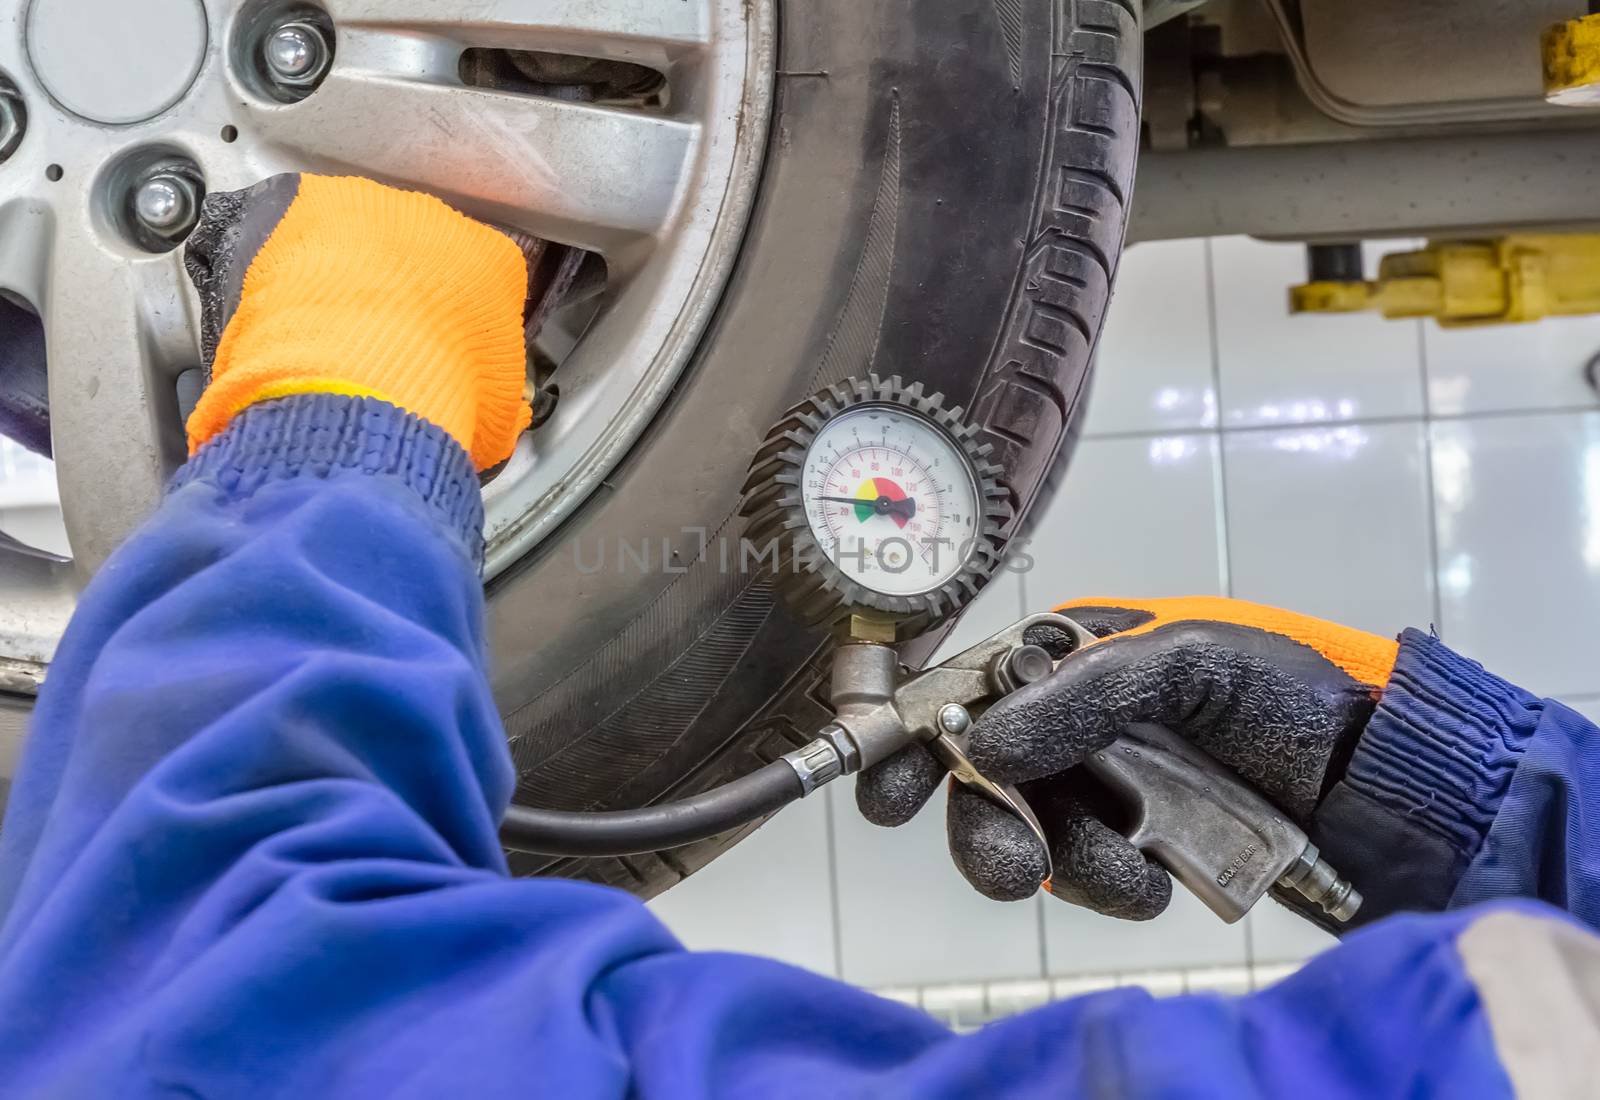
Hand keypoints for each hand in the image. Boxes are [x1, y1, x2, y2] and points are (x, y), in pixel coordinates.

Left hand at [183, 174, 531, 469]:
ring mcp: (367, 207)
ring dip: (342, 277)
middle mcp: (436, 219)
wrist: (363, 385)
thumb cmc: (442, 397)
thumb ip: (499, 399)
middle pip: (419, 250)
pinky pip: (294, 235)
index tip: (446, 355)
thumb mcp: (497, 415)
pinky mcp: (300, 208)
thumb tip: (500, 417)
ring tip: (327, 339)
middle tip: (381, 348)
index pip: (486, 282)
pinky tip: (283, 317)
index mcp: (495, 261)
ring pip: (355, 237)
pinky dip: (286, 268)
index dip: (463, 323)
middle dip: (402, 291)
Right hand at [855, 597, 1398, 917]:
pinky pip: (1085, 872)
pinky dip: (1110, 884)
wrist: (1379, 774)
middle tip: (1008, 869)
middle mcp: (1073, 722)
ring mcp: (1102, 785)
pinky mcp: (1134, 840)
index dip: (915, 734)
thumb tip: (983, 741)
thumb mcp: (1188, 661)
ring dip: (1065, 865)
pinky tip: (1155, 879)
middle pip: (983, 775)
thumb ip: (1082, 695)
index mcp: (1073, 658)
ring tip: (1132, 878)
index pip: (969, 688)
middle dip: (986, 825)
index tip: (885, 790)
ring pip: (1030, 832)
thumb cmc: (1290, 690)